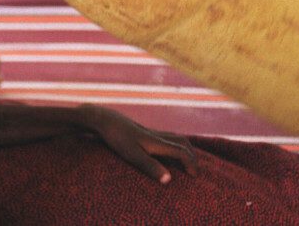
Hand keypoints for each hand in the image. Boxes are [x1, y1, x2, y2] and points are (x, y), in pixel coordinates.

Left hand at [80, 104, 198, 182]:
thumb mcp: (132, 155)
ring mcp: (149, 132)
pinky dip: (172, 143)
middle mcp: (156, 135)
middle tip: (195, 169)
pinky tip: (164, 150)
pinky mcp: (141, 131)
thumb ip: (150, 167)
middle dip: (191, 154)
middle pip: (181, 141)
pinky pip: (164, 136)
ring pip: (173, 137)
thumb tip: (169, 180)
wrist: (104, 119)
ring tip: (185, 159)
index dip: (191, 163)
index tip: (195, 176)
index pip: (181, 151)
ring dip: (183, 147)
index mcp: (157, 142)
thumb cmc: (117, 138)